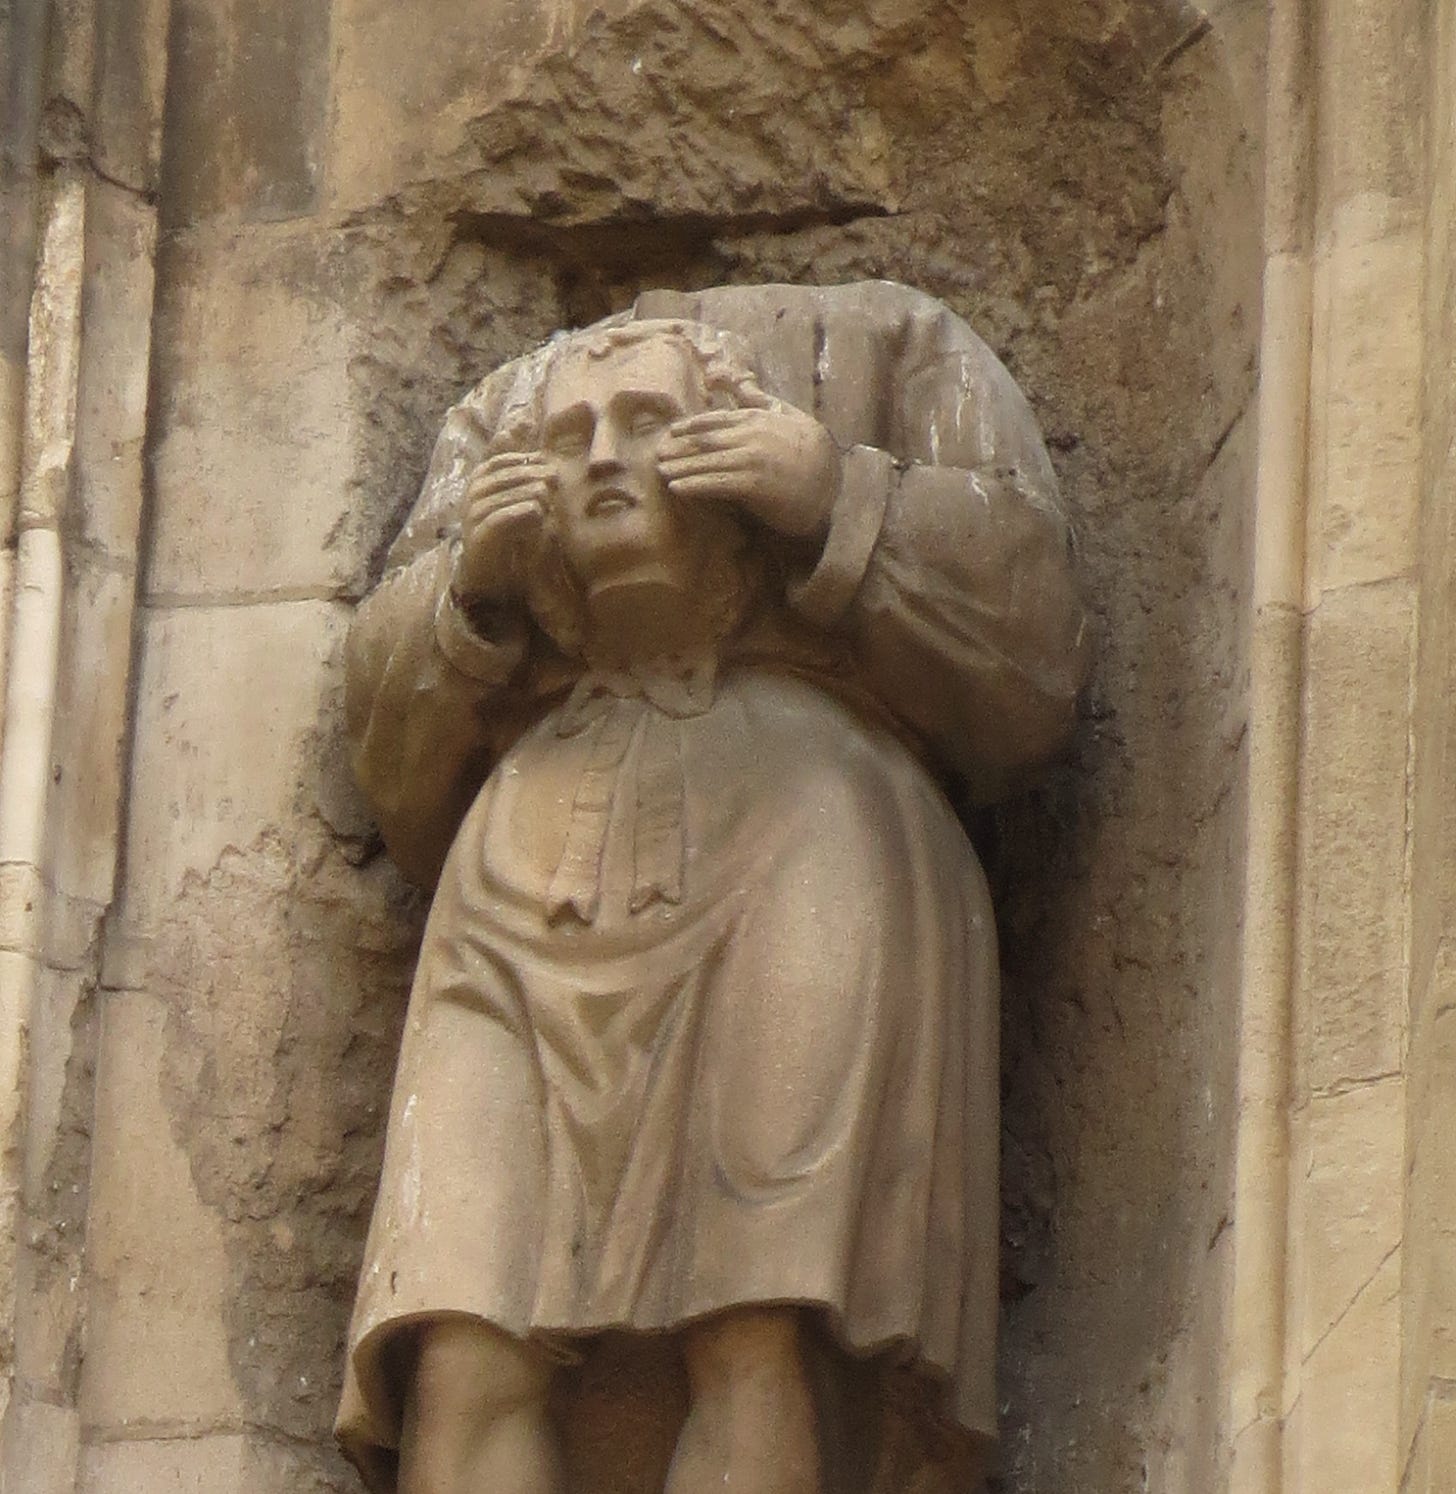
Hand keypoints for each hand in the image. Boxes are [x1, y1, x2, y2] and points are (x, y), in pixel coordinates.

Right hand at [454, 452, 552, 603]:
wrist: (491, 573)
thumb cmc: (508, 529)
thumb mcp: (516, 491)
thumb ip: (519, 459)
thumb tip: (524, 419)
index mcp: (481, 479)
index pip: (500, 459)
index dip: (524, 459)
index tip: (546, 462)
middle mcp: (473, 494)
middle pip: (504, 476)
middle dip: (531, 475)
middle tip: (555, 478)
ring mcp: (473, 515)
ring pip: (502, 496)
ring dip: (528, 495)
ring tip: (548, 497)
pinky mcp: (478, 538)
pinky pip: (498, 520)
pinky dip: (519, 514)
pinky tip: (537, 512)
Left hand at [656, 405, 841, 540]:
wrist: (833, 484)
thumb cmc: (811, 451)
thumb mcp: (787, 415)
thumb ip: (758, 399)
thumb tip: (734, 380)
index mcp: (758, 417)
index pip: (716, 419)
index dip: (691, 426)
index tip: (672, 432)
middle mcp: (751, 435)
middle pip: (705, 441)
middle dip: (678, 448)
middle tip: (656, 455)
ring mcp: (751, 459)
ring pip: (706, 462)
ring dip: (680, 468)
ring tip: (660, 473)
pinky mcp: (753, 485)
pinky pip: (716, 484)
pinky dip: (694, 486)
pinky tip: (677, 489)